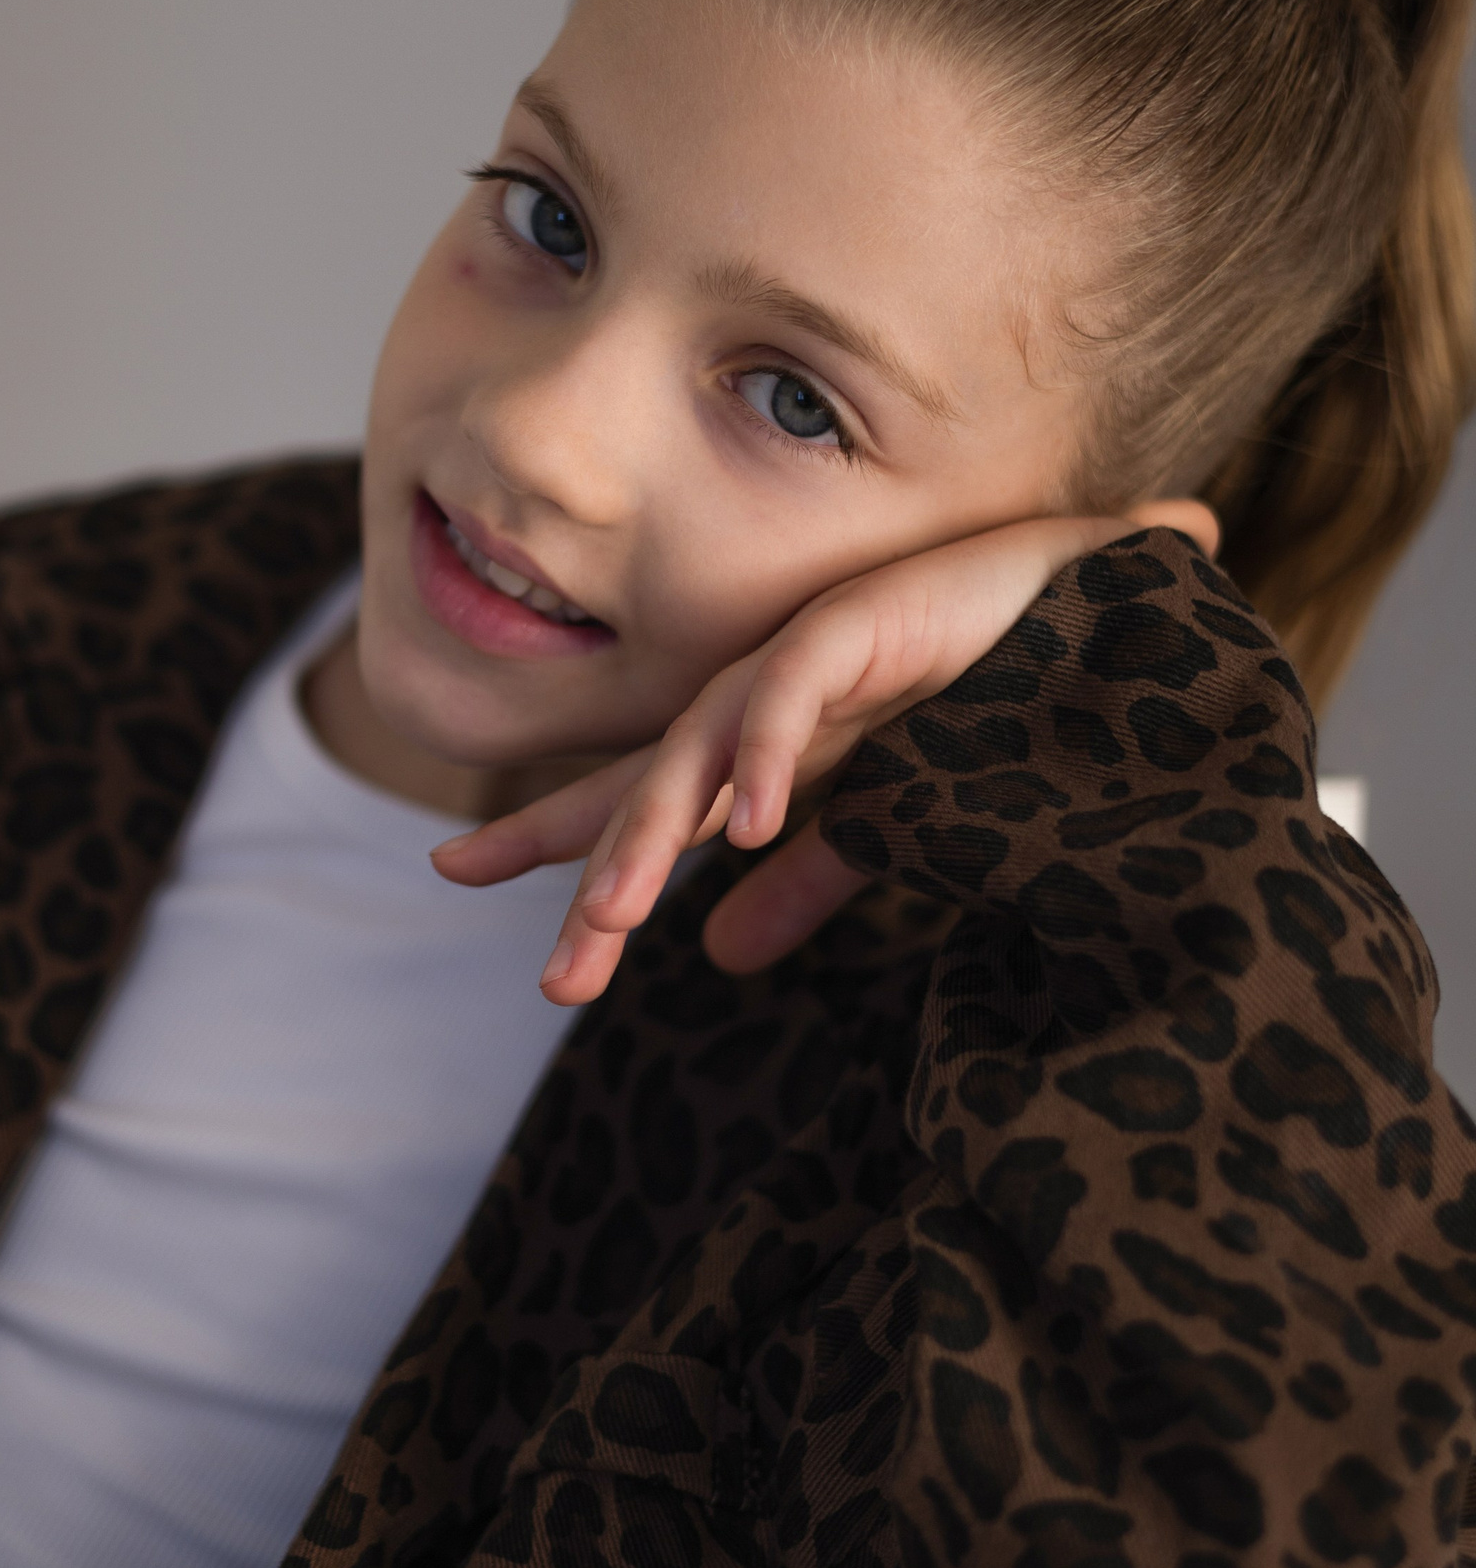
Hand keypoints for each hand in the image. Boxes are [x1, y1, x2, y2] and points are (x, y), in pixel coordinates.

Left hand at [432, 501, 1216, 1004]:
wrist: (1115, 607)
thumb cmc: (1009, 698)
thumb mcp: (896, 818)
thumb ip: (813, 877)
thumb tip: (722, 955)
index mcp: (775, 740)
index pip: (643, 790)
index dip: (556, 829)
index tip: (452, 863)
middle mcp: (775, 695)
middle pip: (652, 780)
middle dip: (584, 860)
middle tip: (544, 960)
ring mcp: (819, 653)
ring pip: (707, 742)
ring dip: (656, 827)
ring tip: (612, 914)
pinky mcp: (875, 617)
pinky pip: (800, 686)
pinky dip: (771, 748)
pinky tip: (744, 823)